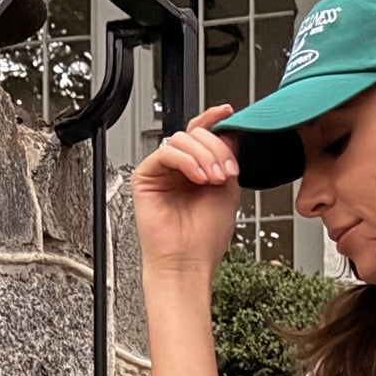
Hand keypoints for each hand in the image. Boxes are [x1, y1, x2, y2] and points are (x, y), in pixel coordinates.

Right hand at [131, 103, 241, 278]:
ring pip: (182, 139)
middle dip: (216, 149)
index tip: (229, 113)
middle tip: (225, 173)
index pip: (203, 134)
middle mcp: (180, 168)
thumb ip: (227, 158)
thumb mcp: (228, 188)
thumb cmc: (205, 236)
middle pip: (196, 133)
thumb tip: (229, 131)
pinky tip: (197, 178)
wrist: (188, 261)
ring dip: (204, 156)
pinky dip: (186, 161)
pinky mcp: (145, 175)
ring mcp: (162, 171)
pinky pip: (166, 151)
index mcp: (198, 168)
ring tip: (213, 180)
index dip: (215, 120)